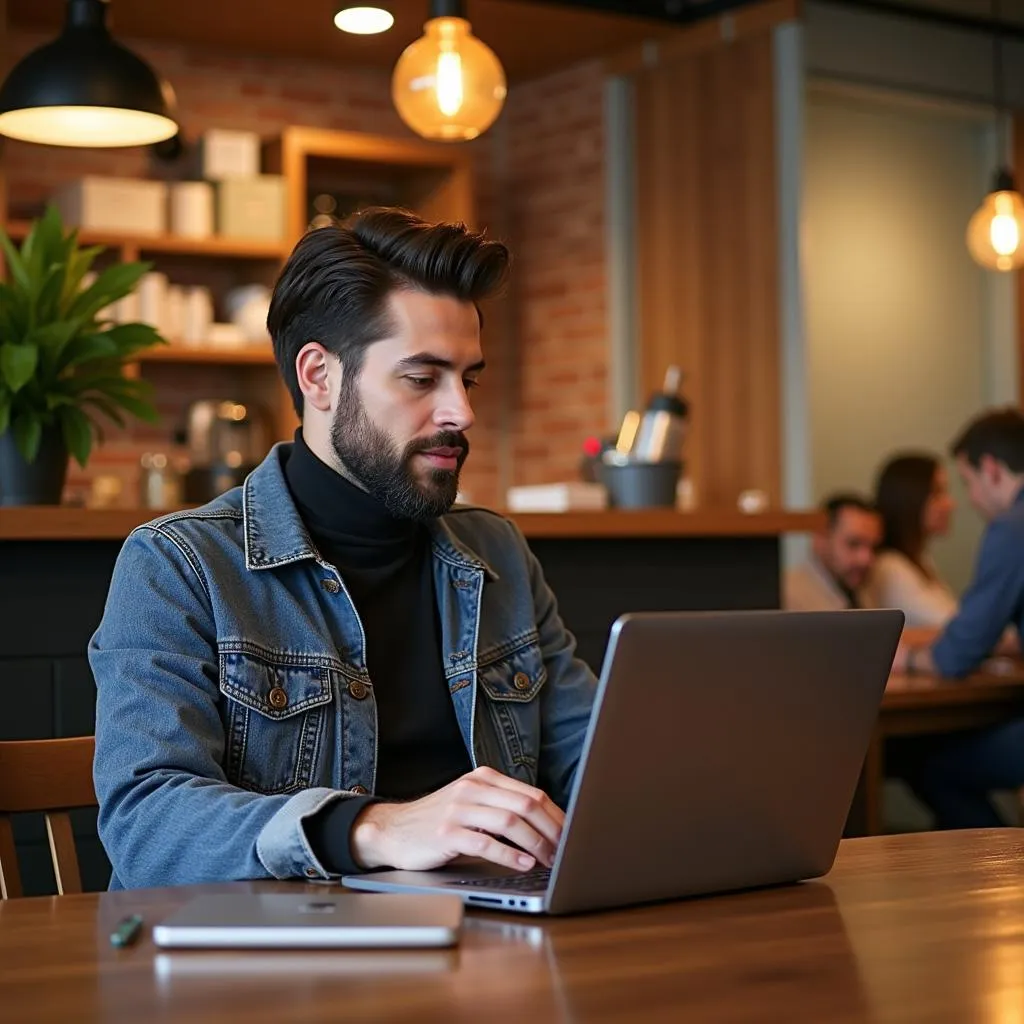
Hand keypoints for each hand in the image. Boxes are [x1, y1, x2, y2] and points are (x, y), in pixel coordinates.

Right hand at [350, 766, 563, 872]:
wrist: (394, 830)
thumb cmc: (439, 821)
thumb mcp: (472, 803)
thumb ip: (502, 806)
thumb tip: (548, 825)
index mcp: (484, 778)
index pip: (531, 793)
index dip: (556, 815)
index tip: (572, 834)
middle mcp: (472, 788)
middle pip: (525, 805)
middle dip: (551, 830)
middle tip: (566, 850)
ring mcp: (458, 809)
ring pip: (509, 821)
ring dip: (535, 843)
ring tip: (549, 859)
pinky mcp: (446, 833)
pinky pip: (485, 842)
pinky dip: (509, 854)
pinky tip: (523, 863)